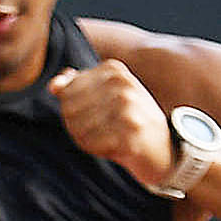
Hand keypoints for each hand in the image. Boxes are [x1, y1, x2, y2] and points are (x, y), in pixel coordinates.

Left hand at [49, 61, 179, 190]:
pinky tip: (113, 149)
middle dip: (77, 127)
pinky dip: (97, 150)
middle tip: (98, 133)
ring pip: (78, 126)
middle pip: (69, 109)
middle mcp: (122, 84)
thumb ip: (78, 86)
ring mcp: (128, 107)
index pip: (67, 91)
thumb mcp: (106, 98)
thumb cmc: (131, 123)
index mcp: (114, 70)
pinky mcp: (131, 131)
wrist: (166, 150)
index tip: (93, 118)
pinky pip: (92, 143)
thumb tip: (54, 85)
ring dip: (86, 139)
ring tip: (105, 140)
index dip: (71, 111)